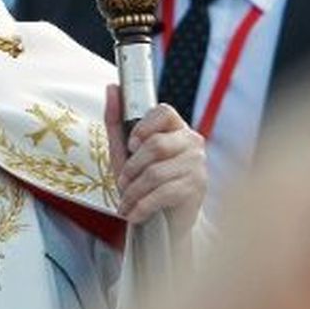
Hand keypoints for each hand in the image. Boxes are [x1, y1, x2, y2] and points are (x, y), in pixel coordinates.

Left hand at [105, 86, 206, 231]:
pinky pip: (163, 193)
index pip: (164, 111)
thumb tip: (112, 88)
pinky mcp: (196, 188)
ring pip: (156, 172)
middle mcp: (191, 142)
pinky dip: (142, 205)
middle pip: (156, 145)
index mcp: (176, 128)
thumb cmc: (145, 181)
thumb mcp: (125, 151)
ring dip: (133, 191)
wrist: (166, 220)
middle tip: (122, 182)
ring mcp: (196, 165)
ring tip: (126, 202)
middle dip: (131, 167)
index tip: (131, 145)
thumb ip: (117, 119)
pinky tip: (134, 213)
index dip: (143, 127)